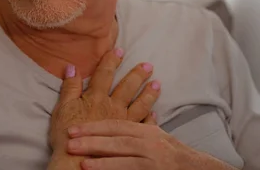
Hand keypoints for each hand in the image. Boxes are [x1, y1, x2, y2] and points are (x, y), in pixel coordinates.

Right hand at [48, 48, 160, 151]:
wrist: (77, 161)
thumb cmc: (67, 135)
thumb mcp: (62, 107)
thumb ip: (69, 87)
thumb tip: (72, 67)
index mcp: (95, 97)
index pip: (104, 74)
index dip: (111, 61)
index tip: (119, 50)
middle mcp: (112, 107)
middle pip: (127, 86)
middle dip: (137, 74)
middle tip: (149, 65)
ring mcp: (123, 122)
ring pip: (140, 104)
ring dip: (149, 93)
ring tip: (157, 84)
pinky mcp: (129, 138)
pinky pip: (143, 125)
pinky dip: (150, 119)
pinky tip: (155, 114)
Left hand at [66, 120, 237, 169]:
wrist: (198, 169)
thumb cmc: (171, 152)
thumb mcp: (156, 134)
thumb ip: (139, 122)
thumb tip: (121, 105)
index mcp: (145, 131)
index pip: (115, 125)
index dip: (93, 127)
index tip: (72, 129)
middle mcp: (150, 143)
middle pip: (117, 140)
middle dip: (92, 141)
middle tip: (70, 143)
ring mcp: (154, 161)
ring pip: (125, 159)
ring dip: (103, 161)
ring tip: (82, 163)